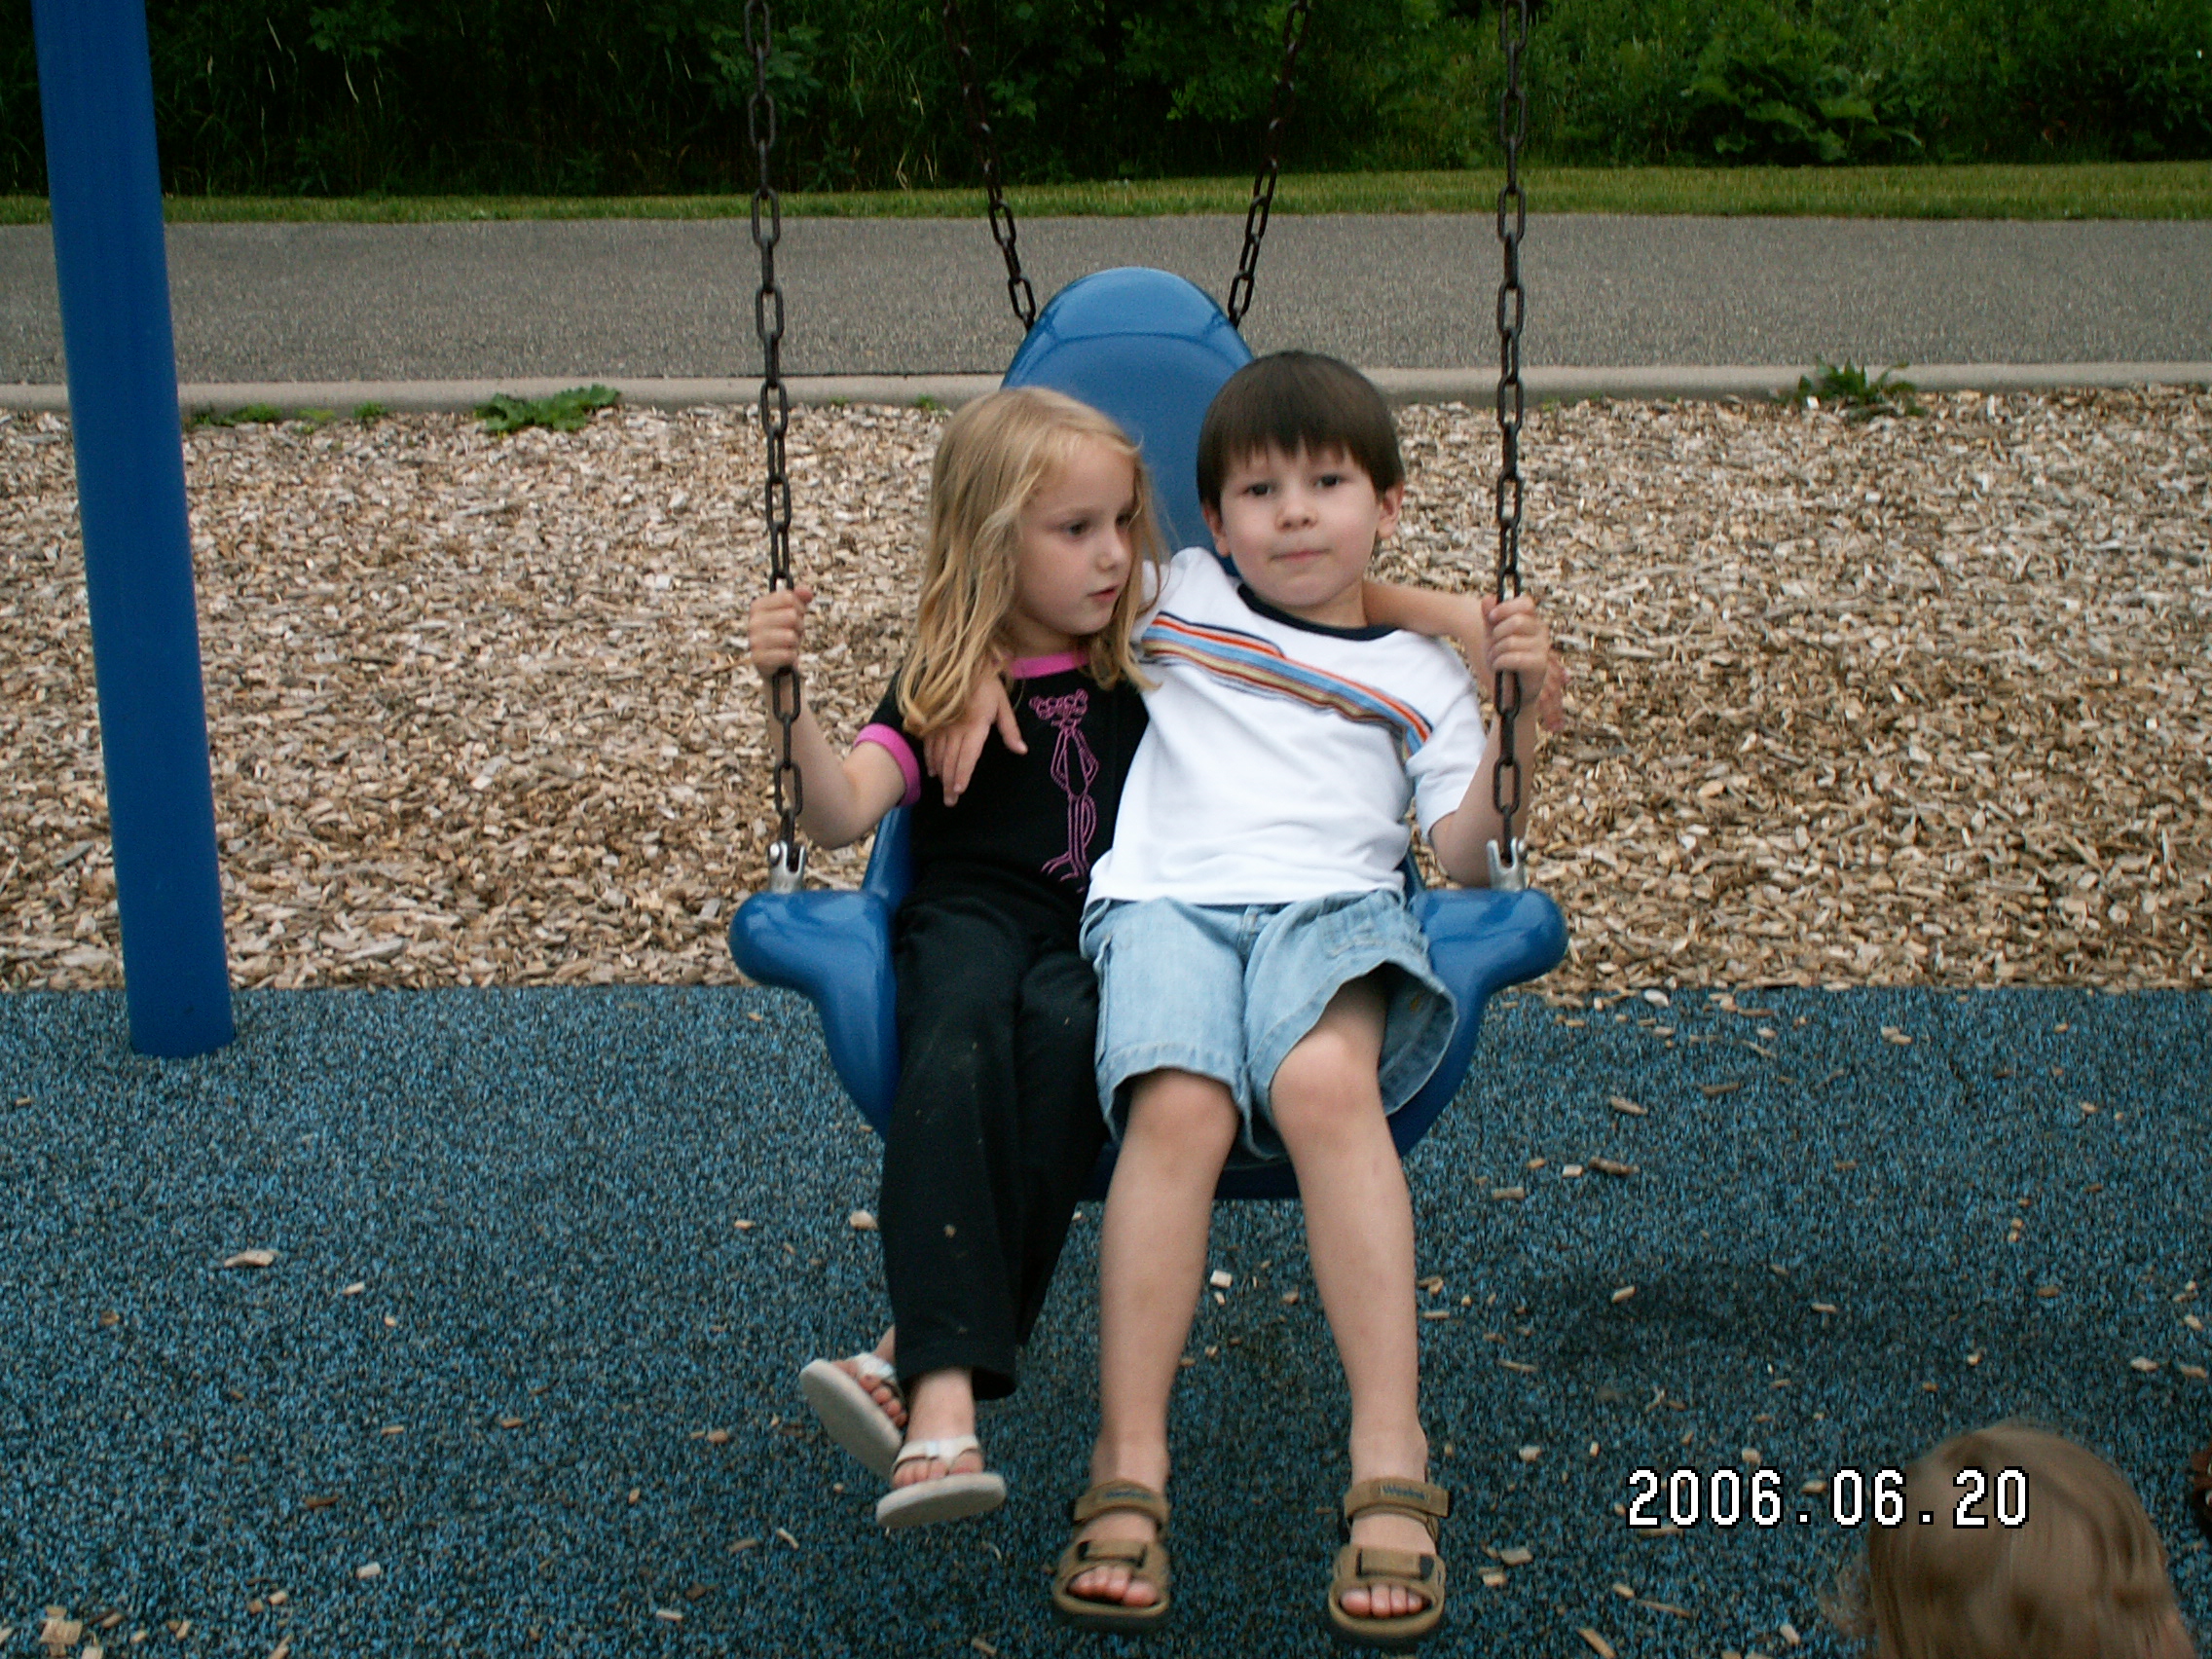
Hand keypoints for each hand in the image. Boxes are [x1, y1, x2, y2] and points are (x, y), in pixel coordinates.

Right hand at [747, 585, 812, 678]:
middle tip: (792, 633)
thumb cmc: (785, 634)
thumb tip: (807, 592)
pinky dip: (791, 657)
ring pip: (790, 636)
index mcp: (758, 606)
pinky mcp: (759, 659)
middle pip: (791, 616)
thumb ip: (800, 598)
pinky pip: (788, 654)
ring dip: (795, 643)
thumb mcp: (794, 613)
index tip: (796, 615)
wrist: (777, 665)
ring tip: (788, 645)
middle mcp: (753, 622)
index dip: (799, 607)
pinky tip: (784, 658)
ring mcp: (754, 641)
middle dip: (799, 626)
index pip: (788, 597)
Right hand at [923, 669, 1024, 804]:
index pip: (968, 756)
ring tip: (944, 791)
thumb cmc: (986, 683)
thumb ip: (1010, 729)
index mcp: (975, 726)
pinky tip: (932, 771)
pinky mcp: (933, 719)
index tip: (959, 791)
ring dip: (941, 775)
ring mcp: (942, 724)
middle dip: (950, 784)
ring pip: (939, 755)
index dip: (962, 775)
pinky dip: (930, 759)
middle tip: (950, 802)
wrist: (961, 662)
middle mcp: (955, 728)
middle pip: (951, 761)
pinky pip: (929, 744)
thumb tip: (1021, 751)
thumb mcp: (1003, 703)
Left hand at [1480, 594, 1552, 718]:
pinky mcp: (1540, 665)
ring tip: (1495, 660)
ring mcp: (1543, 648)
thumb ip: (1490, 617)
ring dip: (1495, 652)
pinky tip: (1499, 667)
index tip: (1491, 618)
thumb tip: (1488, 598)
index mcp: (1532, 621)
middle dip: (1496, 634)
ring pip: (1511, 641)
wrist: (1511, 691)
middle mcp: (1541, 632)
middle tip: (1492, 646)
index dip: (1506, 608)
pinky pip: (1514, 657)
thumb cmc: (1503, 661)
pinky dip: (1499, 662)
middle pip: (1517, 621)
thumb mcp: (1492, 636)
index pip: (1525, 603)